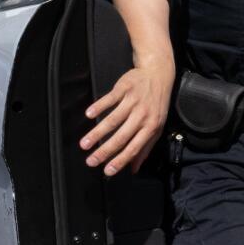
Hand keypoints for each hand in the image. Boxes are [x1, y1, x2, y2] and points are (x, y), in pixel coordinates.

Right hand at [81, 55, 174, 175]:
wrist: (158, 74)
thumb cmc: (157, 103)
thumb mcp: (157, 126)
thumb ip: (145, 148)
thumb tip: (134, 168)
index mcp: (151, 127)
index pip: (134, 148)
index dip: (120, 161)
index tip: (107, 171)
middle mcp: (142, 115)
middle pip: (121, 137)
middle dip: (104, 151)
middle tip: (90, 161)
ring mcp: (133, 101)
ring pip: (113, 120)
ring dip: (97, 133)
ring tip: (84, 143)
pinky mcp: (125, 87)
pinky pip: (109, 99)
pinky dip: (99, 107)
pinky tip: (88, 115)